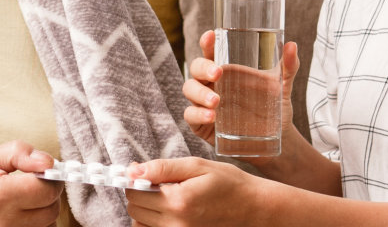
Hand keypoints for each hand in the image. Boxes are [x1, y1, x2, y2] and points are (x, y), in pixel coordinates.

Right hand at [0, 140, 61, 226]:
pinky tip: (22, 215)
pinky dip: (36, 224)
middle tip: (32, 187)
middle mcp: (4, 222)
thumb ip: (20, 153)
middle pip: (52, 210)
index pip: (47, 189)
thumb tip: (49, 162)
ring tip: (24, 202)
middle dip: (48, 195)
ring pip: (49, 225)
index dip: (51, 178)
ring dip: (43, 212)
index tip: (42, 173)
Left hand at [125, 157, 269, 226]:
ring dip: (145, 210)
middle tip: (159, 184)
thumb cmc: (230, 184)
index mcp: (178, 201)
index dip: (136, 179)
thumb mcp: (198, 166)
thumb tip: (133, 170)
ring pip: (140, 224)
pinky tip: (169, 211)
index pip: (134, 192)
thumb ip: (163, 168)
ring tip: (165, 198)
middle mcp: (176, 224)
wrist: (254, 209)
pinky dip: (153, 223)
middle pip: (134, 209)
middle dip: (140, 193)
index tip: (145, 173)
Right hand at [182, 31, 301, 150]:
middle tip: (218, 73)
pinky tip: (211, 116)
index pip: (210, 52)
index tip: (211, 35)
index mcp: (226, 71)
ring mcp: (204, 103)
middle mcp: (212, 84)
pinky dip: (197, 114)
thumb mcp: (282, 86)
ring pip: (189, 90)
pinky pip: (190, 115)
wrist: (277, 139)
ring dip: (199, 93)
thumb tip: (292, 45)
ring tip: (216, 101)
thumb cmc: (274, 108)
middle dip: (203, 68)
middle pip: (196, 69)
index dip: (206, 43)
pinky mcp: (201, 124)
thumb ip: (288, 66)